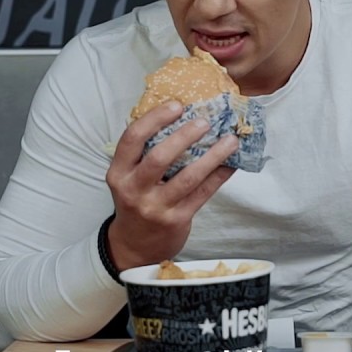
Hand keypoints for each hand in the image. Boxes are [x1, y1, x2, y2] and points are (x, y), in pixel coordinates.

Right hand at [105, 101, 238, 269]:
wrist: (135, 246)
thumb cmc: (136, 201)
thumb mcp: (129, 178)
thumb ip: (144, 153)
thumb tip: (180, 116)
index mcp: (119, 173)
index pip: (132, 139)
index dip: (154, 119)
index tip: (177, 105)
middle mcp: (134, 190)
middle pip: (159, 157)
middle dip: (184, 136)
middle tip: (205, 121)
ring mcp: (156, 207)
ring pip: (188, 176)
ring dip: (213, 155)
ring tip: (231, 139)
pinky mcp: (177, 219)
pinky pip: (203, 193)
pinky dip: (220, 175)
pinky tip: (232, 163)